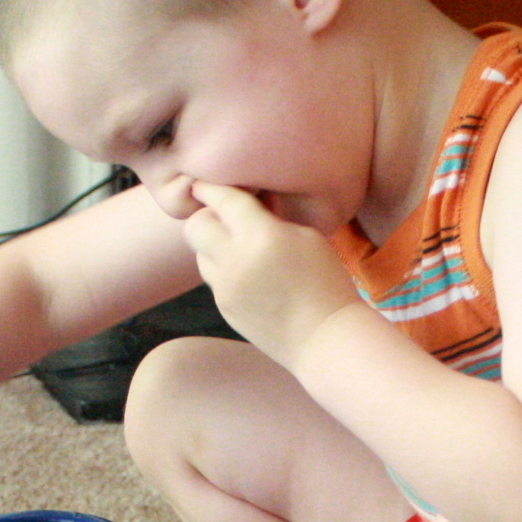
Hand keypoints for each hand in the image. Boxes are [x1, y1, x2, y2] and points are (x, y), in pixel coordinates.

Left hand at [180, 182, 361, 365]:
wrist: (324, 338)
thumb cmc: (327, 283)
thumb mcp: (307, 237)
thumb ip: (272, 220)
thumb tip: (251, 207)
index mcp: (259, 236)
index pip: (224, 201)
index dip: (210, 188)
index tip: (202, 183)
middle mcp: (233, 260)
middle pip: (195, 226)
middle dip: (206, 216)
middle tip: (223, 217)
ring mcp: (224, 287)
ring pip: (200, 254)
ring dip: (213, 245)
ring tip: (238, 247)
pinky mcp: (223, 307)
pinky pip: (214, 279)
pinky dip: (224, 269)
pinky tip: (247, 274)